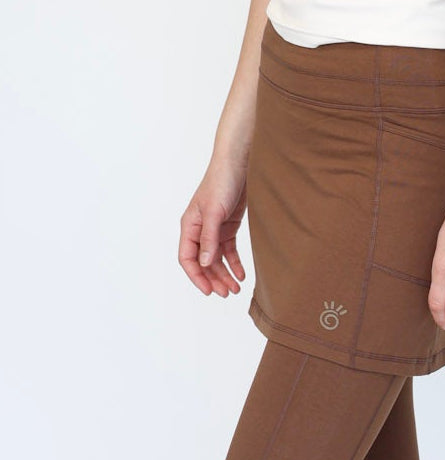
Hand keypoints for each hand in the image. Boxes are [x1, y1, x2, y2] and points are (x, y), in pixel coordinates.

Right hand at [179, 156, 247, 295]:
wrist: (240, 165)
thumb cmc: (221, 183)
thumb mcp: (214, 212)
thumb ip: (209, 238)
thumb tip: (205, 263)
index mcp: (189, 227)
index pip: (188, 258)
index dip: (197, 277)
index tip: (208, 291)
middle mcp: (199, 230)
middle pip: (203, 262)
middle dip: (214, 279)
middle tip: (227, 294)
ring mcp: (214, 229)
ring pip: (216, 259)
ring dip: (225, 274)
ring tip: (235, 289)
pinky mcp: (228, 226)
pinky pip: (229, 250)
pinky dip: (234, 263)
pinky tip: (242, 274)